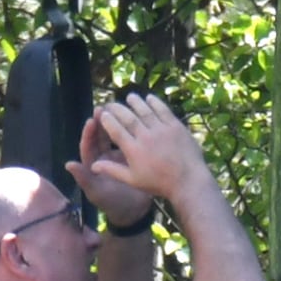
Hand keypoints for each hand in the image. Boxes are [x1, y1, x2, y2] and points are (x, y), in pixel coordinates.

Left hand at [71, 113, 156, 227]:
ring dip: (115, 124)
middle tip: (104, 107)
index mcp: (92, 164)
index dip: (89, 132)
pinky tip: (137, 122)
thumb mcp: (96, 192)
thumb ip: (83, 178)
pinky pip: (128, 142)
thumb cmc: (112, 204)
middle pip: (100, 137)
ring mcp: (117, 157)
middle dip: (101, 122)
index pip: (88, 144)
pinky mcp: (130, 158)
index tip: (92, 120)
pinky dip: (130, 132)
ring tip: (120, 109)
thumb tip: (68, 164)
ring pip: (114, 137)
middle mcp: (103, 158)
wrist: (134, 212)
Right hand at [77, 92, 209, 214]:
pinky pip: (163, 110)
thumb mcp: (133, 180)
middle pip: (127, 117)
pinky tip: (149, 98)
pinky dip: (155, 103)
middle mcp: (146, 137)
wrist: (189, 182)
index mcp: (133, 150)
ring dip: (135, 102)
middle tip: (112, 104)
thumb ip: (112, 170)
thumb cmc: (159, 184)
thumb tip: (92, 165)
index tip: (102, 114)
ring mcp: (162, 131)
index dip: (107, 120)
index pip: (115, 130)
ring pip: (145, 110)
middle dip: (117, 108)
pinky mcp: (176, 127)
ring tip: (130, 97)